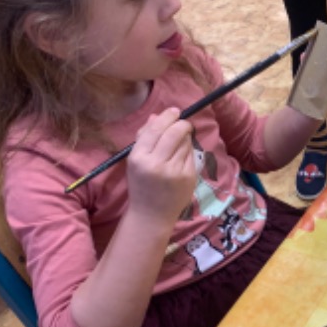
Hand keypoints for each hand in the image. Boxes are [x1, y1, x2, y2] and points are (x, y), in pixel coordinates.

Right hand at [125, 108, 195, 226]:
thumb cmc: (141, 185)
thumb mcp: (135, 161)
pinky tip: (182, 157)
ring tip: (179, 142)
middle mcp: (156, 163)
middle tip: (183, 122)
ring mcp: (174, 171)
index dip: (167, 117)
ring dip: (185, 138)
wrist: (151, 215)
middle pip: (174, 133)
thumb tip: (157, 116)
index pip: (156, 129)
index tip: (174, 111)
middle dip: (182, 123)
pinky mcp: (188, 177)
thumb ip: (144, 137)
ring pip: (185, 143)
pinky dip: (188, 151)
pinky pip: (191, 156)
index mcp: (139, 157)